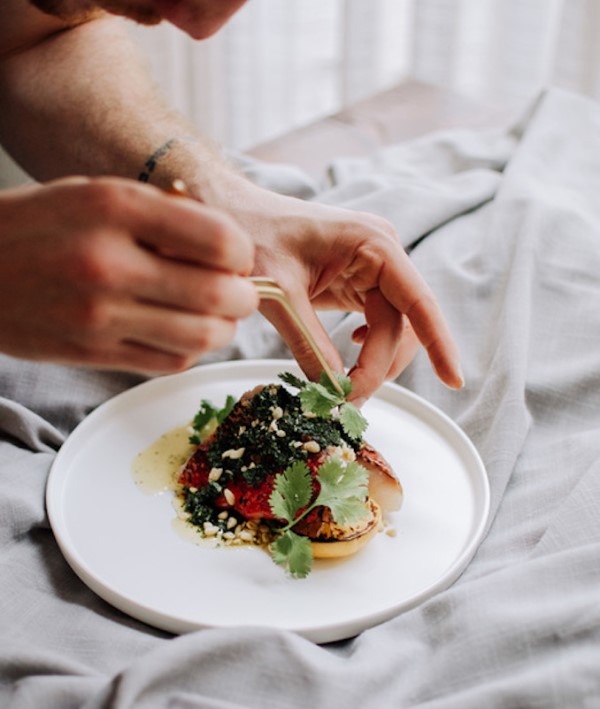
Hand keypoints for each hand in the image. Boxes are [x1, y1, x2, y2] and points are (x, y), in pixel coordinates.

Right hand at [0, 177, 257, 372]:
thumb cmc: (38, 225)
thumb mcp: (94, 193)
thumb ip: (160, 213)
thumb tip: (227, 245)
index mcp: (115, 207)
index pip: (219, 239)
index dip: (241, 253)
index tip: (235, 257)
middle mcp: (109, 262)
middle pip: (218, 295)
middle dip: (243, 297)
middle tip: (237, 292)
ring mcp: (100, 314)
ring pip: (202, 336)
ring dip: (222, 329)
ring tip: (214, 315)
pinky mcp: (94, 352)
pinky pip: (169, 360)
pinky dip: (189, 350)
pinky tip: (181, 333)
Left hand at [211, 178, 462, 402]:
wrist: (230, 214)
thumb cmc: (252, 235)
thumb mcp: (279, 292)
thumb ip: (309, 342)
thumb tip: (333, 390)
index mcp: (374, 244)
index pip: (419, 301)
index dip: (440, 342)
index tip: (454, 379)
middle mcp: (382, 255)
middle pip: (402, 326)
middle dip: (379, 368)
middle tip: (344, 401)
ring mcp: (372, 268)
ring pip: (391, 330)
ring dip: (373, 363)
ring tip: (342, 388)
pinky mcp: (357, 282)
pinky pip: (376, 323)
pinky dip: (365, 349)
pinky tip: (346, 356)